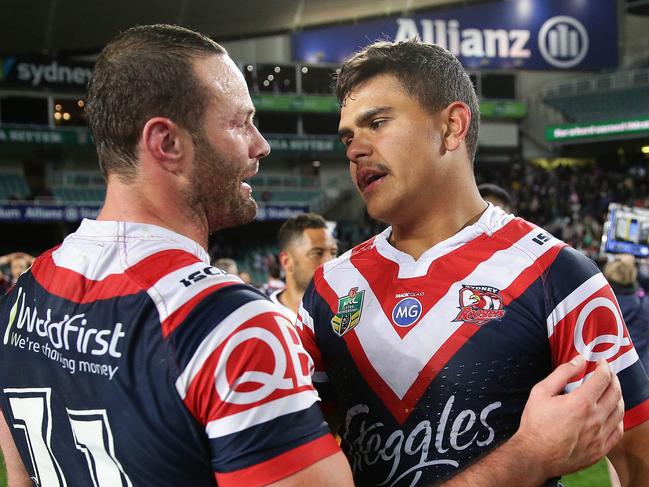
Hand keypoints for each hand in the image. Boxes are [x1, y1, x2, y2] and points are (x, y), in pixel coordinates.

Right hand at [512, 356, 623, 479]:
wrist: (534, 456)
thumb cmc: (535, 423)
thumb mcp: (541, 392)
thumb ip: (562, 373)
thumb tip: (579, 360)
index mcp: (581, 403)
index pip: (603, 379)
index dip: (604, 367)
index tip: (601, 363)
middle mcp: (595, 419)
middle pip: (615, 393)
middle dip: (613, 379)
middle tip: (607, 373)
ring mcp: (600, 436)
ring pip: (619, 412)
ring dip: (618, 397)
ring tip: (610, 391)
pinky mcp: (600, 450)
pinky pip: (618, 431)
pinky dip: (618, 418)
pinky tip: (610, 414)